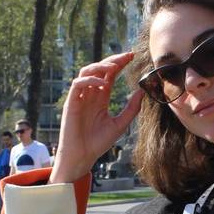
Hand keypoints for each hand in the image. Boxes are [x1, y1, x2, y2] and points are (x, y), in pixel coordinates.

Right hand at [50, 52, 144, 184]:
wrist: (82, 157)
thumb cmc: (98, 143)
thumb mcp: (120, 124)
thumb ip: (131, 108)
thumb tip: (143, 91)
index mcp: (101, 97)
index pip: (109, 74)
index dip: (120, 64)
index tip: (132, 56)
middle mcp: (90, 94)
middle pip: (99, 69)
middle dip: (112, 60)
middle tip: (127, 56)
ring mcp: (80, 97)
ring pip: (86, 71)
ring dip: (100, 66)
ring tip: (114, 66)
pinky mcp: (71, 103)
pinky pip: (78, 84)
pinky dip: (90, 80)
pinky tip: (103, 84)